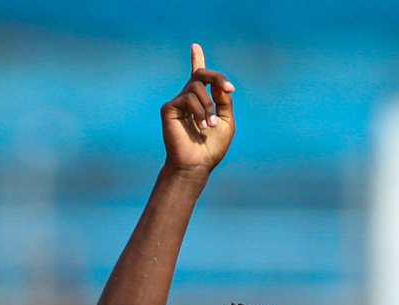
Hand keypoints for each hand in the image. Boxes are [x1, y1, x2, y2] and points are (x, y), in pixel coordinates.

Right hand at [161, 43, 234, 174]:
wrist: (197, 164)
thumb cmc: (212, 146)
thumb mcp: (226, 121)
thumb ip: (224, 101)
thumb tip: (218, 84)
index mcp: (202, 100)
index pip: (198, 76)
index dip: (196, 59)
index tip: (195, 46)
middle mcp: (188, 97)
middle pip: (200, 74)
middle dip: (217, 77)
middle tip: (229, 90)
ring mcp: (178, 102)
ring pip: (196, 88)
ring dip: (209, 106)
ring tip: (210, 125)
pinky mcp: (169, 108)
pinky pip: (188, 98)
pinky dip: (199, 111)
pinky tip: (201, 125)